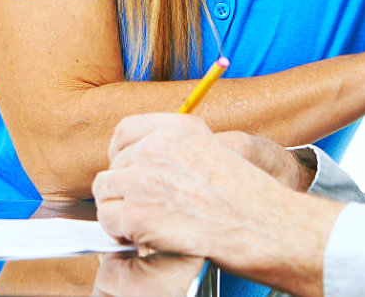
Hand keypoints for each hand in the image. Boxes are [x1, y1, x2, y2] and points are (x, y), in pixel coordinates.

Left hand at [94, 113, 340, 295]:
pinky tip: (144, 236)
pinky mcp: (137, 213)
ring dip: (118, 210)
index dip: (120, 153)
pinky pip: (109, 220)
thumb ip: (173, 149)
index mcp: (176, 128)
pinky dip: (120, 233)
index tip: (125, 170)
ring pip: (105, 191)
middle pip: (114, 165)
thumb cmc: (243, 198)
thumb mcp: (212, 151)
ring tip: (143, 223)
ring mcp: (143, 179)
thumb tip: (134, 161)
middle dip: (124, 189)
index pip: (125, 132)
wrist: (259, 227)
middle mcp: (156, 148)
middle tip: (145, 208)